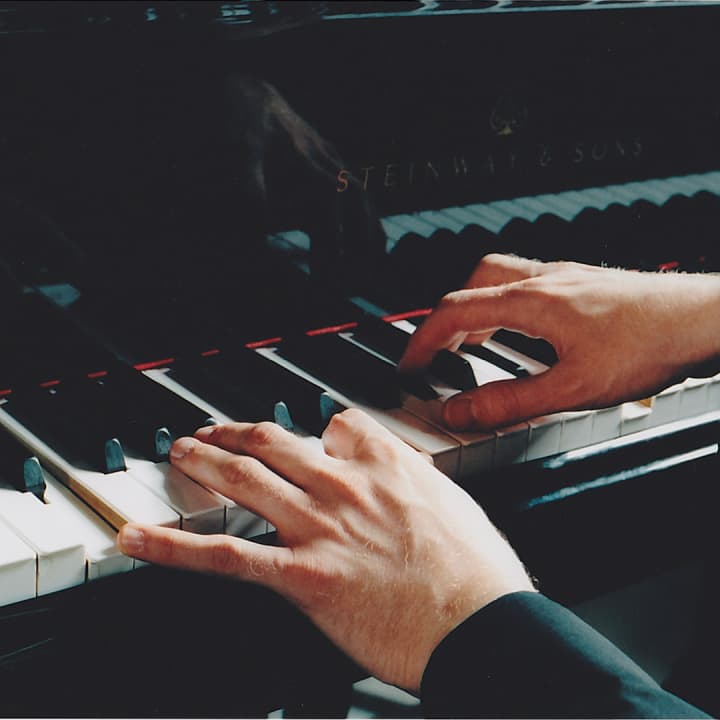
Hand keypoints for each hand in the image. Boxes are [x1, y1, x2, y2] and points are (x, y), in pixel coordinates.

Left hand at [117, 410, 533, 692]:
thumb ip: (418, 484)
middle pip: (277, 441)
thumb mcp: (456, 505)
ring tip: (181, 453)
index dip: (315, 428)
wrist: (482, 622)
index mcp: (388, 465)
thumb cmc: (479, 573)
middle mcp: (347, 486)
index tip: (303, 437)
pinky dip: (174, 546)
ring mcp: (320, 527)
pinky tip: (139, 538)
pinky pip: (226, 555)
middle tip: (214, 432)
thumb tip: (405, 477)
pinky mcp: (303, 575)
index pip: (337, 423)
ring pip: (246, 480)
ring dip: (205, 463)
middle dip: (239, 433)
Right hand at [399, 254, 719, 430]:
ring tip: (474, 346)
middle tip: (438, 352)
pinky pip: (528, 286)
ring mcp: (565, 278)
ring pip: (500, 280)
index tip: (409, 366)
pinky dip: (508, 309)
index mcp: (532, 301)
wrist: (704, 317)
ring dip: (477, 310)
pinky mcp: (584, 283)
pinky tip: (525, 335)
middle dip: (446, 320)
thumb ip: (511, 402)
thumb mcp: (574, 388)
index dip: (423, 341)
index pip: (454, 312)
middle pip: (472, 285)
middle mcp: (543, 280)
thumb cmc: (650, 344)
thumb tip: (461, 411)